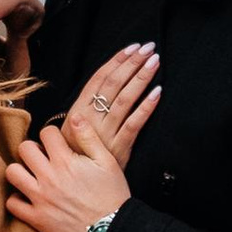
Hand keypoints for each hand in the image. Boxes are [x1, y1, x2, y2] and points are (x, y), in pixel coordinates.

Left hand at [6, 99, 148, 231]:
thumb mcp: (107, 162)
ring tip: (32, 175)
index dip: (52, 135)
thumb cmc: (112, 196)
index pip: (46, 132)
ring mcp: (40, 199)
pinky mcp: (37, 219)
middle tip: (44, 158)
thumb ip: (89, 137)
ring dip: (20, 171)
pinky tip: (29, 197)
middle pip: (23, 148)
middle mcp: (49, 177)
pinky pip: (12, 203)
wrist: (112, 231)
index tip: (58, 144)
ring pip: (12, 173)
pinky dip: (17, 199)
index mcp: (65, 161)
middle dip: (33, 149)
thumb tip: (75, 117)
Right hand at [67, 41, 160, 164]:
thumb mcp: (74, 128)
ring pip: (125, 100)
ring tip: (154, 62)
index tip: (132, 47)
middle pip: (113, 84)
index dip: (116, 61)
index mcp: (78, 110)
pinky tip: (157, 92)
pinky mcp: (119, 147)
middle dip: (132, 63)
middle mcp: (90, 119)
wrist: (77, 184)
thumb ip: (88, 107)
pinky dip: (146, 106)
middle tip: (148, 48)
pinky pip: (135, 123)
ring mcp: (105, 133)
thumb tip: (107, 80)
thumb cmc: (78, 153)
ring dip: (141, 78)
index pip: (99, 78)